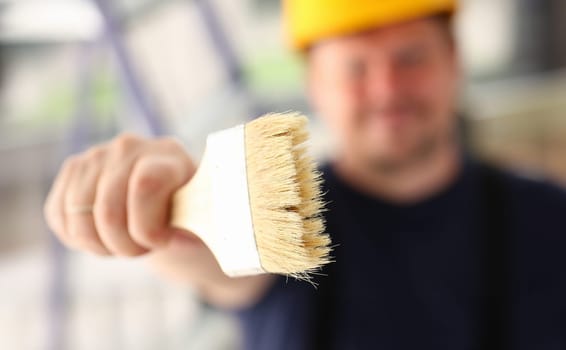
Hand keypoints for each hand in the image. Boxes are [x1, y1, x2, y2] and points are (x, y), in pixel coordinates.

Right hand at [44, 134, 195, 255]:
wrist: (169, 204)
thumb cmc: (189, 216)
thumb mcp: (202, 221)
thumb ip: (196, 225)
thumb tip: (182, 240)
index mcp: (168, 154)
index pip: (145, 187)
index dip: (148, 228)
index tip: (163, 242)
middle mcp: (129, 146)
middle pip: (108, 211)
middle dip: (126, 246)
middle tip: (144, 248)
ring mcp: (96, 156)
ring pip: (79, 220)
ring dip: (104, 246)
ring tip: (126, 242)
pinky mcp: (71, 172)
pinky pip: (61, 218)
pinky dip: (81, 240)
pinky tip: (105, 235)